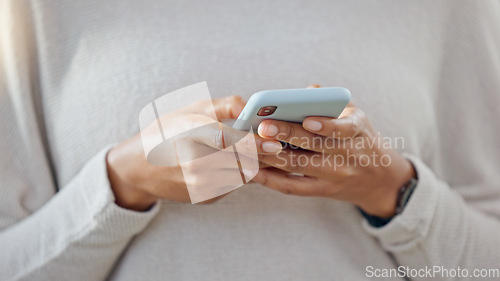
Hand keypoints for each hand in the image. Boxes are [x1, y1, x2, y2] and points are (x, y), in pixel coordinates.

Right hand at [107, 96, 281, 210]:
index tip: (274, 143)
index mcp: (189, 135)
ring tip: (254, 152)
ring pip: (242, 175)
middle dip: (261, 155)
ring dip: (252, 164)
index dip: (253, 143)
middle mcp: (193, 163)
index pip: (226, 141)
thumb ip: (224, 105)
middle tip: (274, 145)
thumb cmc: (168, 131)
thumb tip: (252, 106)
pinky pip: (234, 185)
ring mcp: (199, 184)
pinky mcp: (205, 197)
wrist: (140, 167)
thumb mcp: (191, 109)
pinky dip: (240, 173)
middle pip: (241, 162)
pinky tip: (234, 163)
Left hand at [253, 101, 415, 217]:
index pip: (343, 128)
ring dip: (270, 155)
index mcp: (357, 130)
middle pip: (313, 146)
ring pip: (298, 166)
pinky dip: (271, 179)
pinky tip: (252, 169)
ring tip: (249, 144)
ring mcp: (333, 175)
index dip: (325, 125)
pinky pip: (293, 187)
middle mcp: (346, 154)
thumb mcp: (356, 116)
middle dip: (286, 135)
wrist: (380, 179)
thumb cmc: (360, 139)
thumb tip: (307, 90)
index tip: (306, 118)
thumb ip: (332, 101)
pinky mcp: (320, 190)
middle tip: (263, 126)